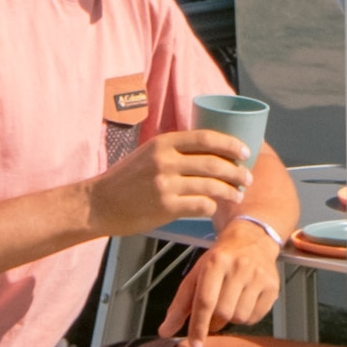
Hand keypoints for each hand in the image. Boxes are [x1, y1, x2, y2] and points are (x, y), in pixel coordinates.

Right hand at [95, 127, 253, 237]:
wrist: (99, 204)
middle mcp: (165, 161)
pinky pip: (200, 205)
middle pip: (213, 162)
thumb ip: (174, 150)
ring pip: (211, 185)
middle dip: (236, 171)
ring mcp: (166, 185)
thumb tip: (209, 150)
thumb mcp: (148, 154)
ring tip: (237, 195)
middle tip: (247, 177)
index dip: (230, 144)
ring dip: (230, 191)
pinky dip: (212, 206)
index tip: (245, 151)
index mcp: (163, 143)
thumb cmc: (125, 180)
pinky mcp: (166, 207)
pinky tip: (214, 208)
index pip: (206, 138)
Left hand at [161, 215, 286, 335]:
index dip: (198, 326)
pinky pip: (255, 317)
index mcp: (215, 262)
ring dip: (231, 318)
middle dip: (215, 320)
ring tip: (230, 302)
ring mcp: (259, 276)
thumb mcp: (196, 275)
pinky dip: (246, 317)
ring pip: (240, 317)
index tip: (195, 345)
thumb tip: (165, 331)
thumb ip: (180, 305)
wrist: (252, 239)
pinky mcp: (273, 285)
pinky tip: (244, 302)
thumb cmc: (220, 259)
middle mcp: (239, 267)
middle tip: (213, 313)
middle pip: (224, 312)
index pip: (205, 301)